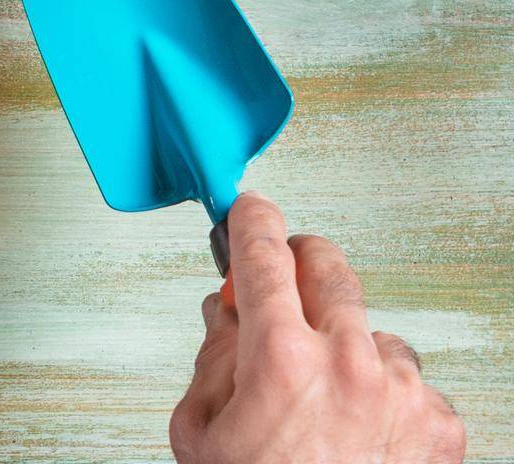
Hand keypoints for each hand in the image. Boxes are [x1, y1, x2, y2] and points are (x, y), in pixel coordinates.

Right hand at [170, 193, 465, 463]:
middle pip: (327, 263)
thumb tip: (228, 313)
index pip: (264, 248)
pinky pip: (410, 379)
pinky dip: (385, 392)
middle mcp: (349, 362)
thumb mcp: (199, 429)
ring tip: (322, 391)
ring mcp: (403, 392)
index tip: (247, 210)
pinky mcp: (440, 427)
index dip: (250, 219)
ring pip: (370, 326)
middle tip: (279, 284)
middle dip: (297, 263)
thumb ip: (212, 358)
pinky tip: (359, 426)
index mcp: (282, 356)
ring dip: (344, 340)